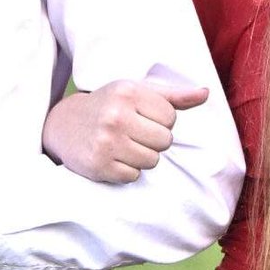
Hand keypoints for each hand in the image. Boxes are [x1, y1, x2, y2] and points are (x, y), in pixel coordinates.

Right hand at [42, 76, 207, 185]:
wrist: (63, 124)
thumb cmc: (108, 105)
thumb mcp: (136, 92)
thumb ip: (173, 95)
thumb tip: (206, 93)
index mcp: (128, 92)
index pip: (171, 119)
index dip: (160, 122)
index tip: (141, 118)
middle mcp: (116, 116)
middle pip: (164, 141)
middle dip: (153, 141)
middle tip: (132, 134)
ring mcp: (106, 142)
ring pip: (151, 161)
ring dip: (141, 157)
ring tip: (123, 145)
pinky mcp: (99, 165)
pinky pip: (133, 176)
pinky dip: (126, 170)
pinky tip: (112, 157)